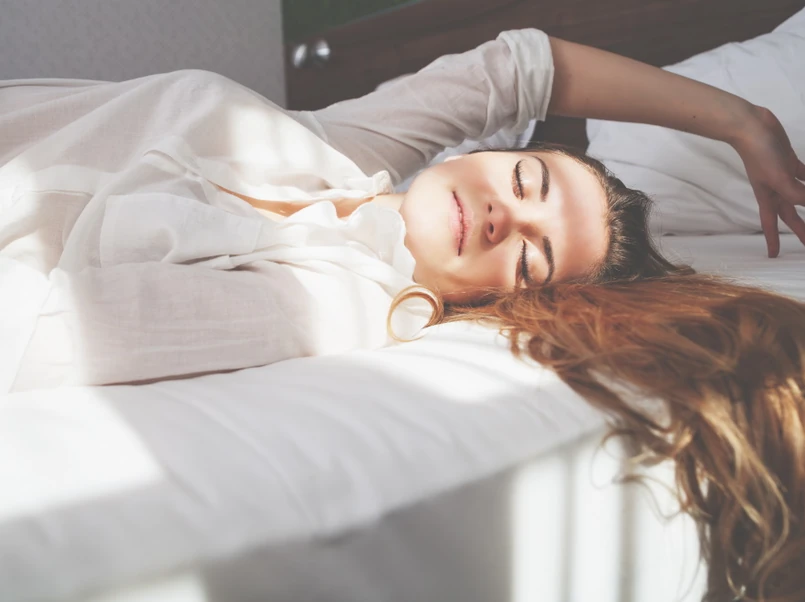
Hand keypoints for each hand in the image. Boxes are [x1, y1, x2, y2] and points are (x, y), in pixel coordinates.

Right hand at [732, 106, 804, 256]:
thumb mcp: (780, 178)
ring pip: (799, 196)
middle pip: (789, 215)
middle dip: (799, 229)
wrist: (749, 126)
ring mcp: (782, 175)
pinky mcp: (788, 161)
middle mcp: (774, 189)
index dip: (773, 240)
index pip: (772, 224)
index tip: (773, 255)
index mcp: (768, 196)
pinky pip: (804, 175)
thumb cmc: (759, 153)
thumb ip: (798, 194)